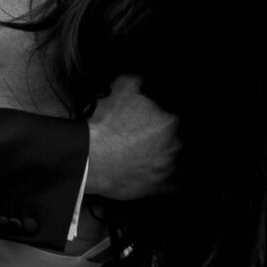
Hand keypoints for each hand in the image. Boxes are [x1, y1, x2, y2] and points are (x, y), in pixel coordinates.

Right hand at [85, 75, 177, 200]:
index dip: (161, 119)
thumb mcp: (122, 88)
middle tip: (145, 138)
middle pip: (176, 140)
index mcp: (170, 122)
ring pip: (176, 161)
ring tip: (148, 156)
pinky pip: (175, 186)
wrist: (90, 158)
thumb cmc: (106, 124)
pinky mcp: (158, 187)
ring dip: (166, 158)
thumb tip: (146, 79)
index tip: (150, 121)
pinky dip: (172, 181)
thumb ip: (140, 80)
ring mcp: (167, 169)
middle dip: (164, 138)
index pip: (173, 119)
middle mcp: (174, 146)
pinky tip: (162, 175)